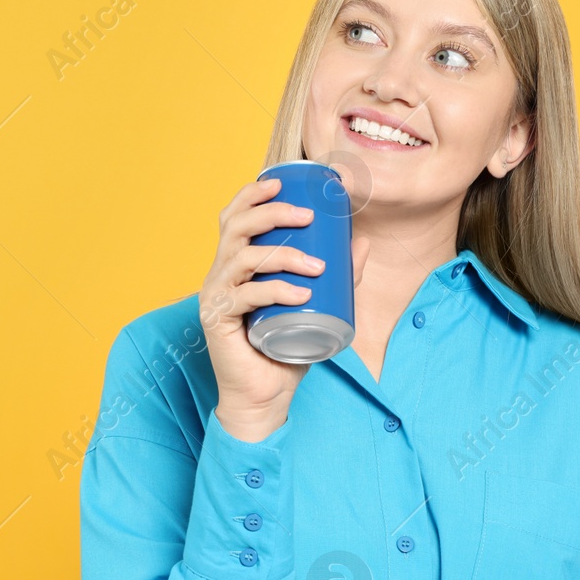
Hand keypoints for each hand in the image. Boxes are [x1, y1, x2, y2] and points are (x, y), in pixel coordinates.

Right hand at [201, 177, 370, 441]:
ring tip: (316, 266)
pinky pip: (245, 296)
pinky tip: (301, 294)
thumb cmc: (285, 350)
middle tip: (307, 218)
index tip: (280, 183)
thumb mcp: (316, 307)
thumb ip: (338, 279)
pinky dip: (275, 291)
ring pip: (242, 257)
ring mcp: (216, 296)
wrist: (264, 397)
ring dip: (282, 255)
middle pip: (235, 226)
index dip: (251, 193)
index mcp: (235, 264)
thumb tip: (362, 244)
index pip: (233, 216)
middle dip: (271, 213)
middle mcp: (220, 274)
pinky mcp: (217, 320)